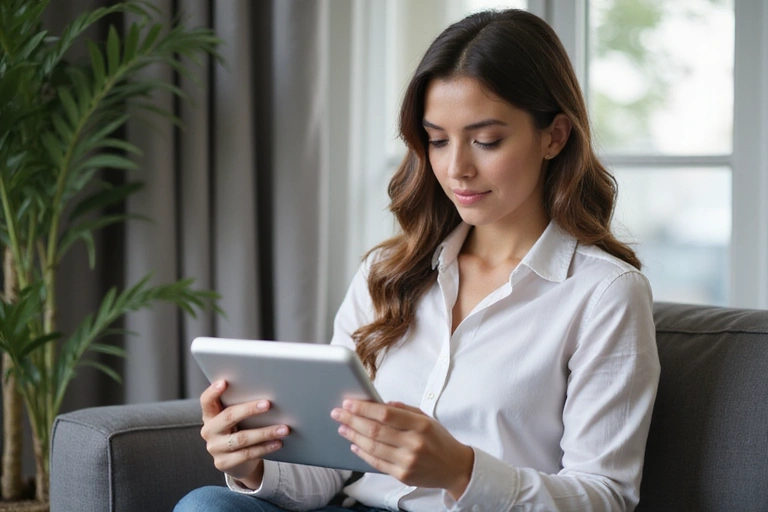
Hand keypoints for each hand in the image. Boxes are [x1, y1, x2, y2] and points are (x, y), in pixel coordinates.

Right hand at [199, 380, 289, 488]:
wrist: (236, 461)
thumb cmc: (239, 430)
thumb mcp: (236, 418)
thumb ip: (241, 406)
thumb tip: (269, 393)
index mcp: (210, 415)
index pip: (206, 401)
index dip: (213, 392)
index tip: (224, 382)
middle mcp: (209, 431)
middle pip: (228, 417)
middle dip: (249, 409)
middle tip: (268, 404)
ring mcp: (215, 448)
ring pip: (242, 438)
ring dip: (265, 432)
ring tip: (283, 429)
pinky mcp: (224, 463)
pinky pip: (247, 454)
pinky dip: (265, 448)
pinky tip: (277, 443)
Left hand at [331, 400, 473, 499]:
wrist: (454, 468)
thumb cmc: (438, 439)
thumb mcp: (426, 418)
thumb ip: (403, 409)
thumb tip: (379, 403)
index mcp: (420, 425)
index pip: (386, 414)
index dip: (364, 408)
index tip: (348, 402)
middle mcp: (414, 443)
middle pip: (375, 430)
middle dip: (352, 420)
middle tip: (338, 413)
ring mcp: (407, 461)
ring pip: (372, 447)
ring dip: (353, 436)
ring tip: (343, 427)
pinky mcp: (402, 475)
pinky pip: (376, 463)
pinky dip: (363, 453)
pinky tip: (354, 445)